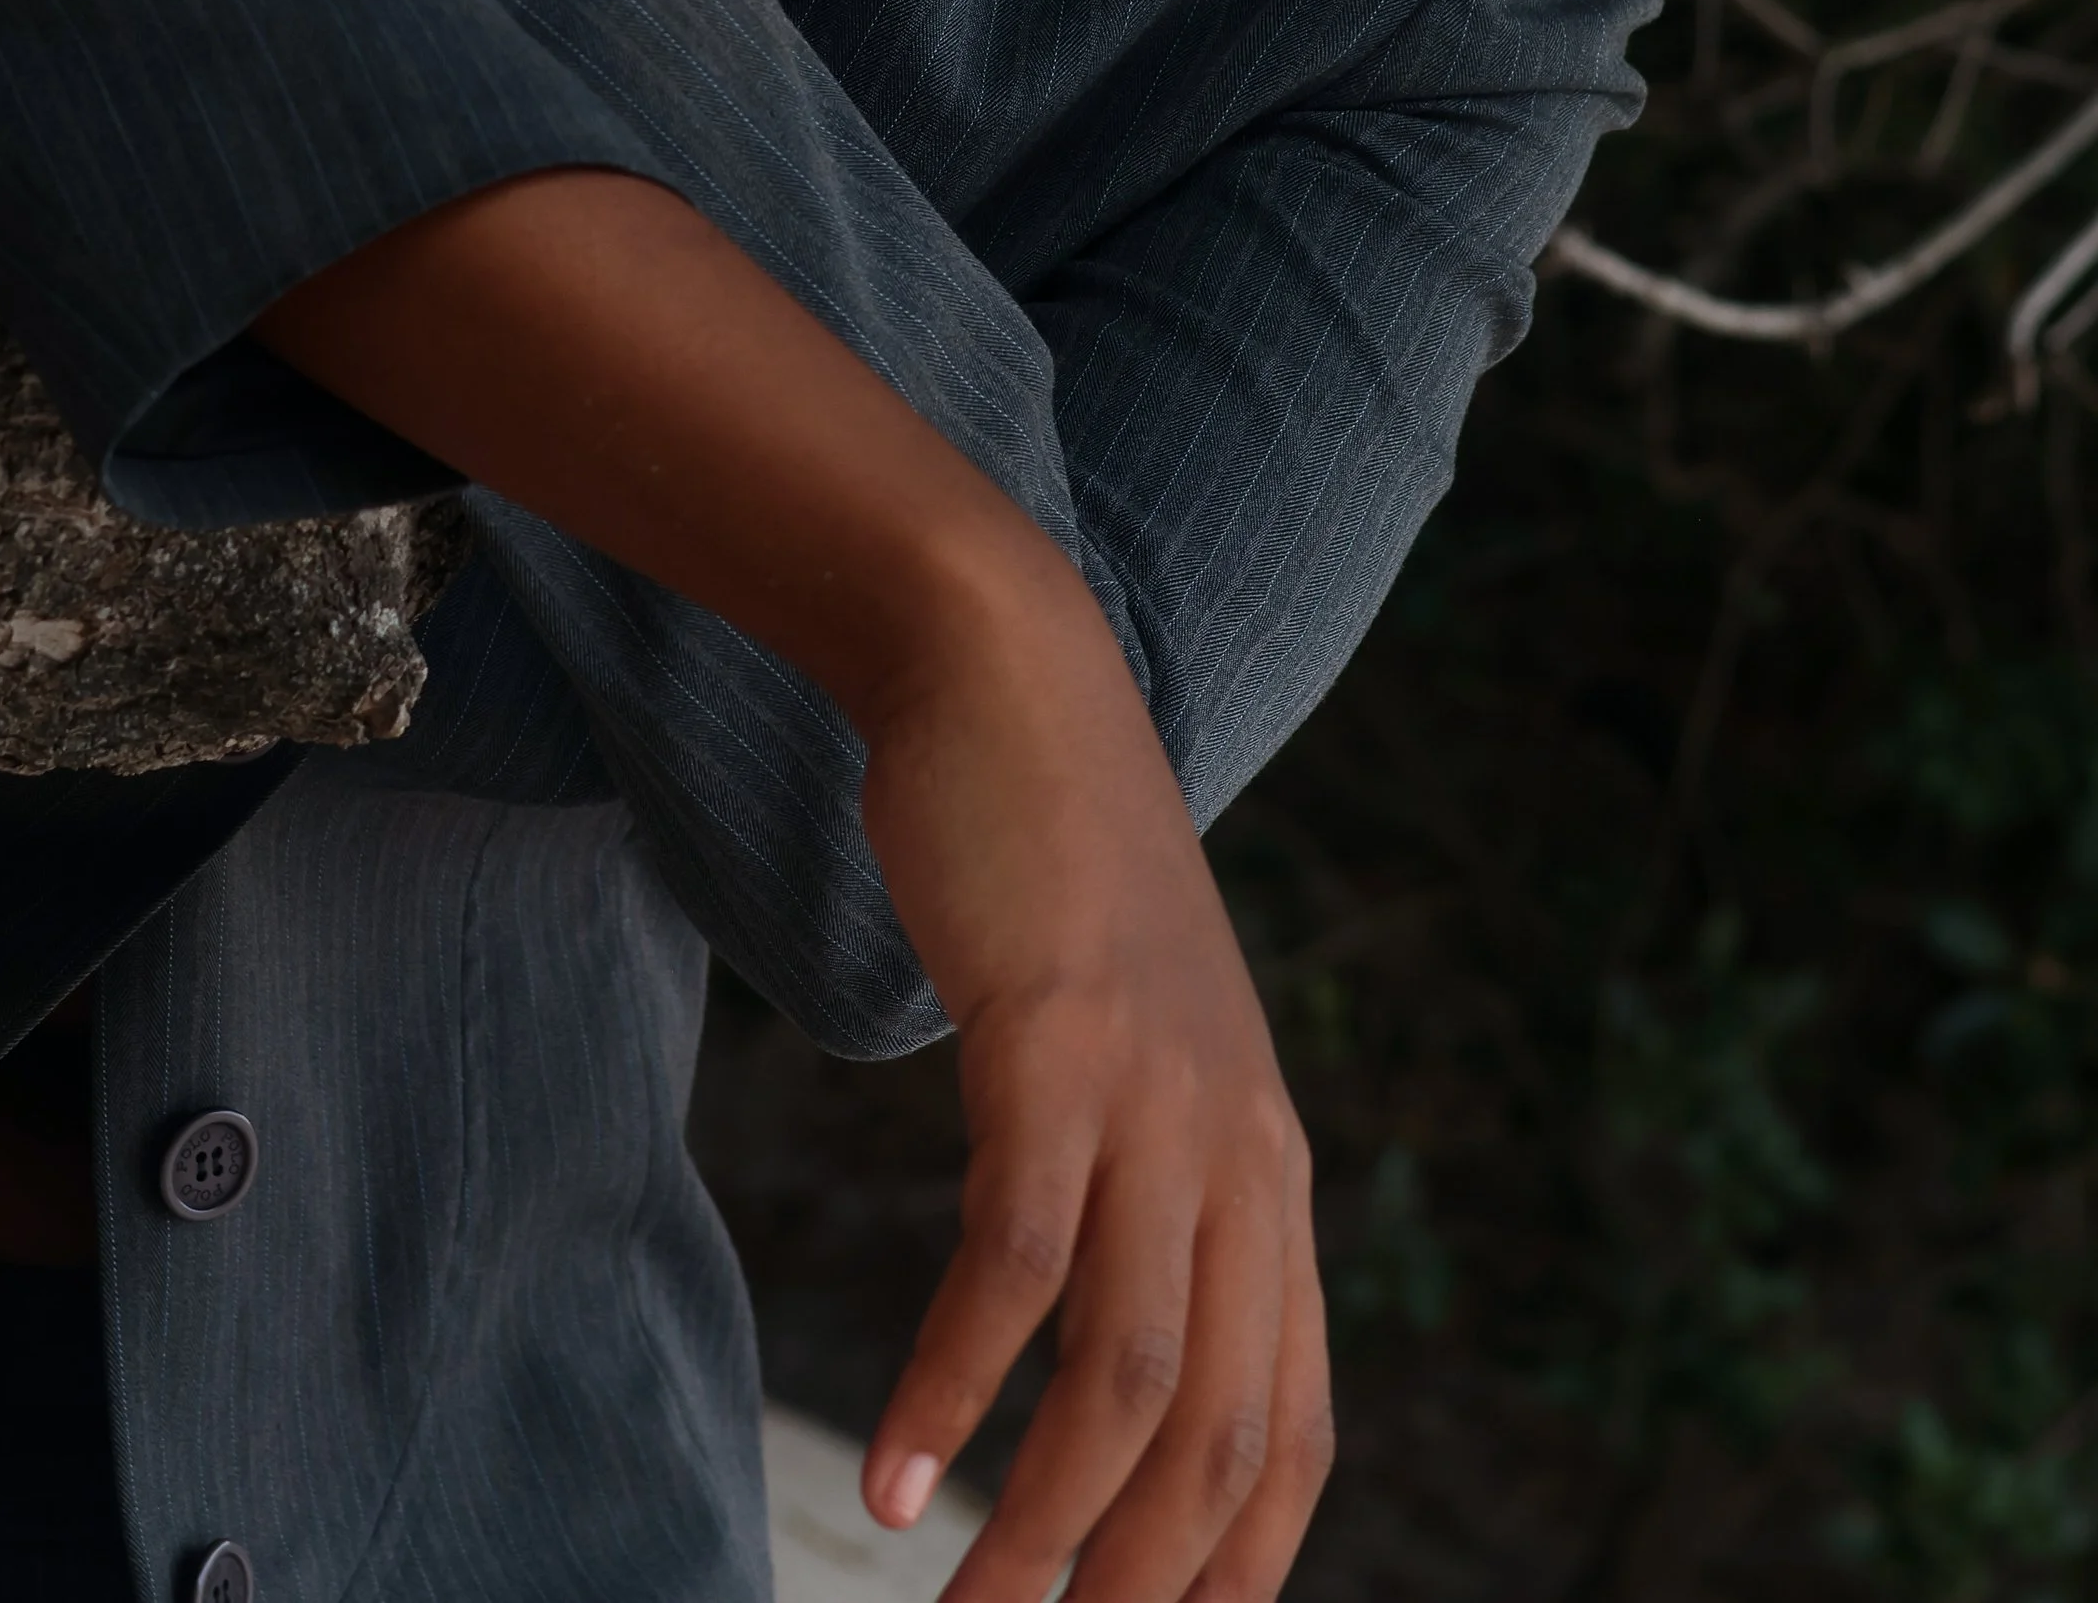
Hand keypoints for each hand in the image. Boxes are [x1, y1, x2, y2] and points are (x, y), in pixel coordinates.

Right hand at [268, 173, 1334, 1601]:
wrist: (1011, 676)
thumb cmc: (1054, 879)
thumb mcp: (1140, 1049)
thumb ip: (1155, 1181)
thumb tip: (1122, 1334)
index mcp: (1272, 1175)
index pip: (1293, 1438)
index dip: (1235, 1579)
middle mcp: (1243, 1155)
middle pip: (1217, 1442)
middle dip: (1131, 1593)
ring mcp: (1159, 1098)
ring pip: (1127, 1381)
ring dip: (1042, 1532)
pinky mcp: (1057, 1043)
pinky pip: (1017, 1258)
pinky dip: (954, 1384)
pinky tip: (893, 1470)